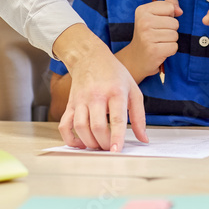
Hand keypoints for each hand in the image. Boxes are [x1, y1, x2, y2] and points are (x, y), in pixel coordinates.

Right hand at [56, 24, 147, 151]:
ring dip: (89, 143)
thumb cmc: (114, 74)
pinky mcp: (70, 104)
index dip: (116, 137)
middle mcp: (96, 96)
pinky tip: (81, 143)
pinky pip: (64, 125)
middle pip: (97, 126)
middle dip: (104, 143)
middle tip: (110, 149)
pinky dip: (70, 139)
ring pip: (80, 127)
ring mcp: (81, 100)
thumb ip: (139, 116)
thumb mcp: (133, 90)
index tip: (117, 151)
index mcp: (115, 91)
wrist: (90, 57)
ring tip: (99, 146)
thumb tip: (143, 139)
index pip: (116, 118)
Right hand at [125, 0, 180, 80]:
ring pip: (175, 35)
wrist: (135, 58)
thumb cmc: (148, 34)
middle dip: (171, 30)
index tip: (159, 22)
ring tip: (159, 42)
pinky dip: (170, 50)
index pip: (169, 7)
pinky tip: (160, 50)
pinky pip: (174, 47)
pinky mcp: (153, 50)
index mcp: (142, 10)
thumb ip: (168, 5)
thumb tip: (179, 10)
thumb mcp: (154, 15)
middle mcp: (143, 22)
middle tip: (158, 35)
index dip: (169, 15)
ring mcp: (147, 36)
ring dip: (170, 41)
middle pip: (174, 22)